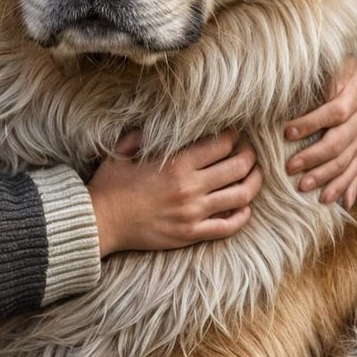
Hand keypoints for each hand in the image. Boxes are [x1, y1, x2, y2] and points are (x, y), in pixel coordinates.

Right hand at [88, 129, 260, 255]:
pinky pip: (229, 226)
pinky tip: (245, 207)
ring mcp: (193, 213)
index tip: (235, 134)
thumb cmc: (110, 184)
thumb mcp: (123, 150)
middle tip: (250, 152)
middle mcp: (190, 187)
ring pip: (241, 195)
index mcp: (177, 163)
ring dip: (254, 182)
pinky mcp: (191, 234)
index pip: (222, 144)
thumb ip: (143, 134)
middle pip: (239, 167)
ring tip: (255, 175)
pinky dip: (243, 215)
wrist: (100, 221)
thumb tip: (158, 123)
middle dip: (250, 156)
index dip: (234, 136)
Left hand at [284, 56, 356, 207]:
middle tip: (290, 168)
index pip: (335, 112)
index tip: (287, 132)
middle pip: (340, 142)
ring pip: (348, 161)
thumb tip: (301, 72)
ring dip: (327, 177)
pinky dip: (348, 187)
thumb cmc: (342, 75)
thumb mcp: (337, 66)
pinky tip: (340, 202)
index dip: (312, 123)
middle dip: (314, 157)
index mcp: (355, 96)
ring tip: (305, 188)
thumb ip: (325, 71)